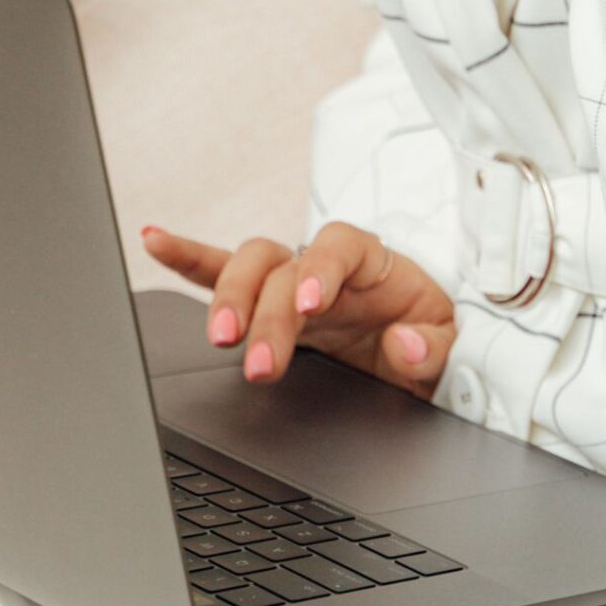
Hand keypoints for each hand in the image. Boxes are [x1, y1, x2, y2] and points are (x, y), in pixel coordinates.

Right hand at [140, 220, 457, 397]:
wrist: (418, 343)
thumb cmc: (429, 333)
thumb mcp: (450, 344)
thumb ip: (434, 346)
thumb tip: (405, 345)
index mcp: (372, 262)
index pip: (341, 246)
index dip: (321, 270)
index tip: (309, 304)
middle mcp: (323, 265)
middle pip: (283, 265)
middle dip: (265, 311)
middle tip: (259, 362)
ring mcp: (289, 279)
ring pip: (247, 266)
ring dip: (227, 299)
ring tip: (219, 336)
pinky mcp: (265, 302)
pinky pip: (220, 272)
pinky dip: (187, 259)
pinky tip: (154, 243)